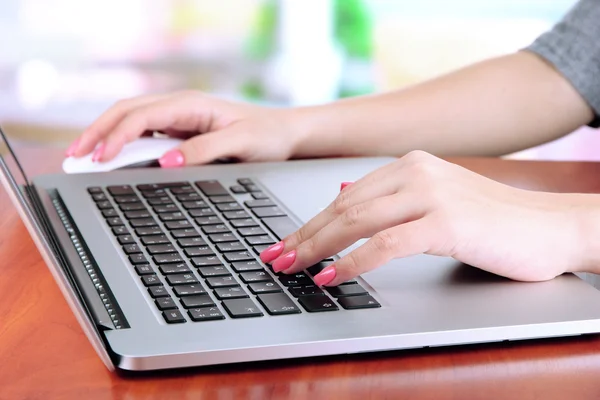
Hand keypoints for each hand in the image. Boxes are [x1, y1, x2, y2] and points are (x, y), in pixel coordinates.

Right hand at [65, 91, 303, 165]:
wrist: (285, 134)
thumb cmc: (267, 136)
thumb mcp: (241, 145)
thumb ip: (204, 151)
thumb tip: (166, 161)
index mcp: (191, 105)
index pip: (141, 116)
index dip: (116, 136)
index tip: (100, 157)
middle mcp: (181, 108)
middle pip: (126, 113)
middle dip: (97, 131)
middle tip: (74, 155)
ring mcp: (179, 118)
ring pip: (131, 121)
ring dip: (106, 136)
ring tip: (83, 156)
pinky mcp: (182, 131)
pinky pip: (144, 133)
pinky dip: (123, 143)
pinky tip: (112, 157)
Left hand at [260, 151, 590, 284]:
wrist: (551, 226)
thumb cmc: (493, 220)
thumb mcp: (436, 199)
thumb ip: (390, 198)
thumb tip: (342, 196)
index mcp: (410, 165)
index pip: (345, 196)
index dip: (310, 222)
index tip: (285, 243)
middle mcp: (416, 172)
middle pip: (342, 207)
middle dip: (304, 235)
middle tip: (276, 258)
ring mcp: (431, 194)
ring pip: (356, 220)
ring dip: (318, 247)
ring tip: (293, 267)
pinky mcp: (446, 221)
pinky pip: (386, 243)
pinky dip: (353, 261)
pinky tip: (332, 275)